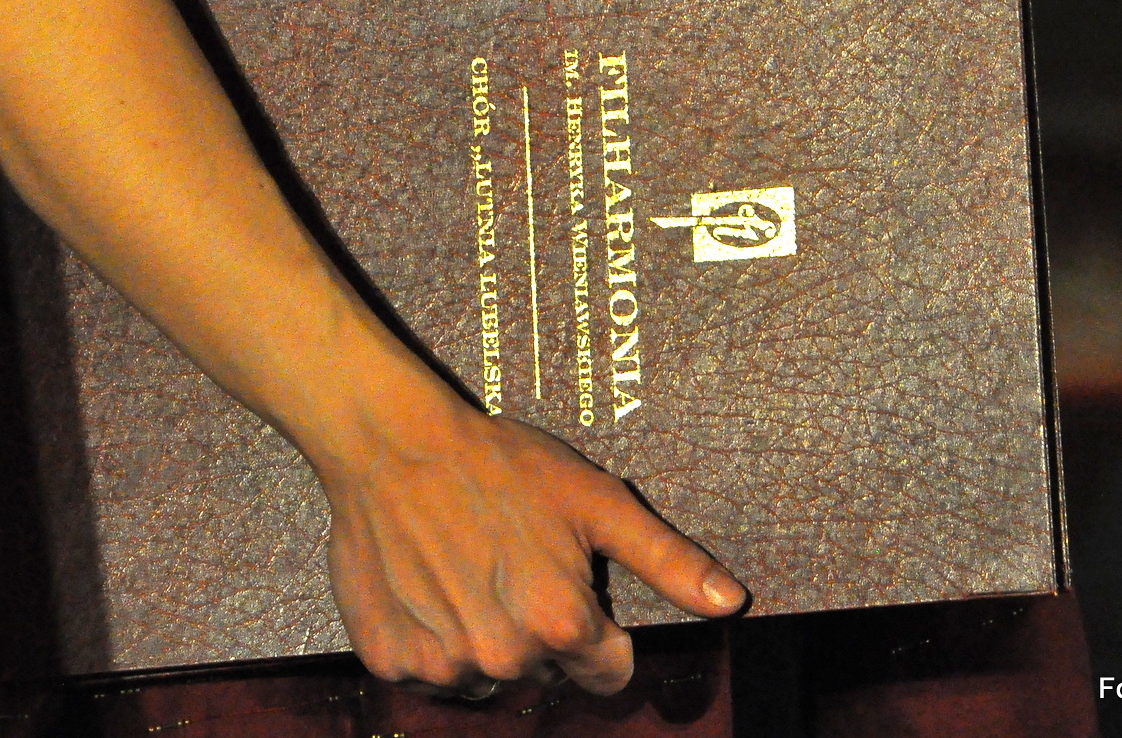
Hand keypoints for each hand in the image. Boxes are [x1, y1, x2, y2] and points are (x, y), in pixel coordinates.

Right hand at [319, 401, 746, 696]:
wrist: (391, 444)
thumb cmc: (497, 463)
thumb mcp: (594, 499)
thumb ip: (666, 559)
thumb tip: (731, 601)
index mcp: (561, 624)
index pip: (608, 673)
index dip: (598, 630)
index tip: (571, 586)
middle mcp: (502, 658)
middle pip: (545, 673)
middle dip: (539, 629)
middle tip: (514, 564)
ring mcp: (442, 665)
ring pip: (487, 677)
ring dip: (485, 638)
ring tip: (469, 570)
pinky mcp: (391, 660)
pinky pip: (430, 672)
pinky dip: (433, 639)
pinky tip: (430, 585)